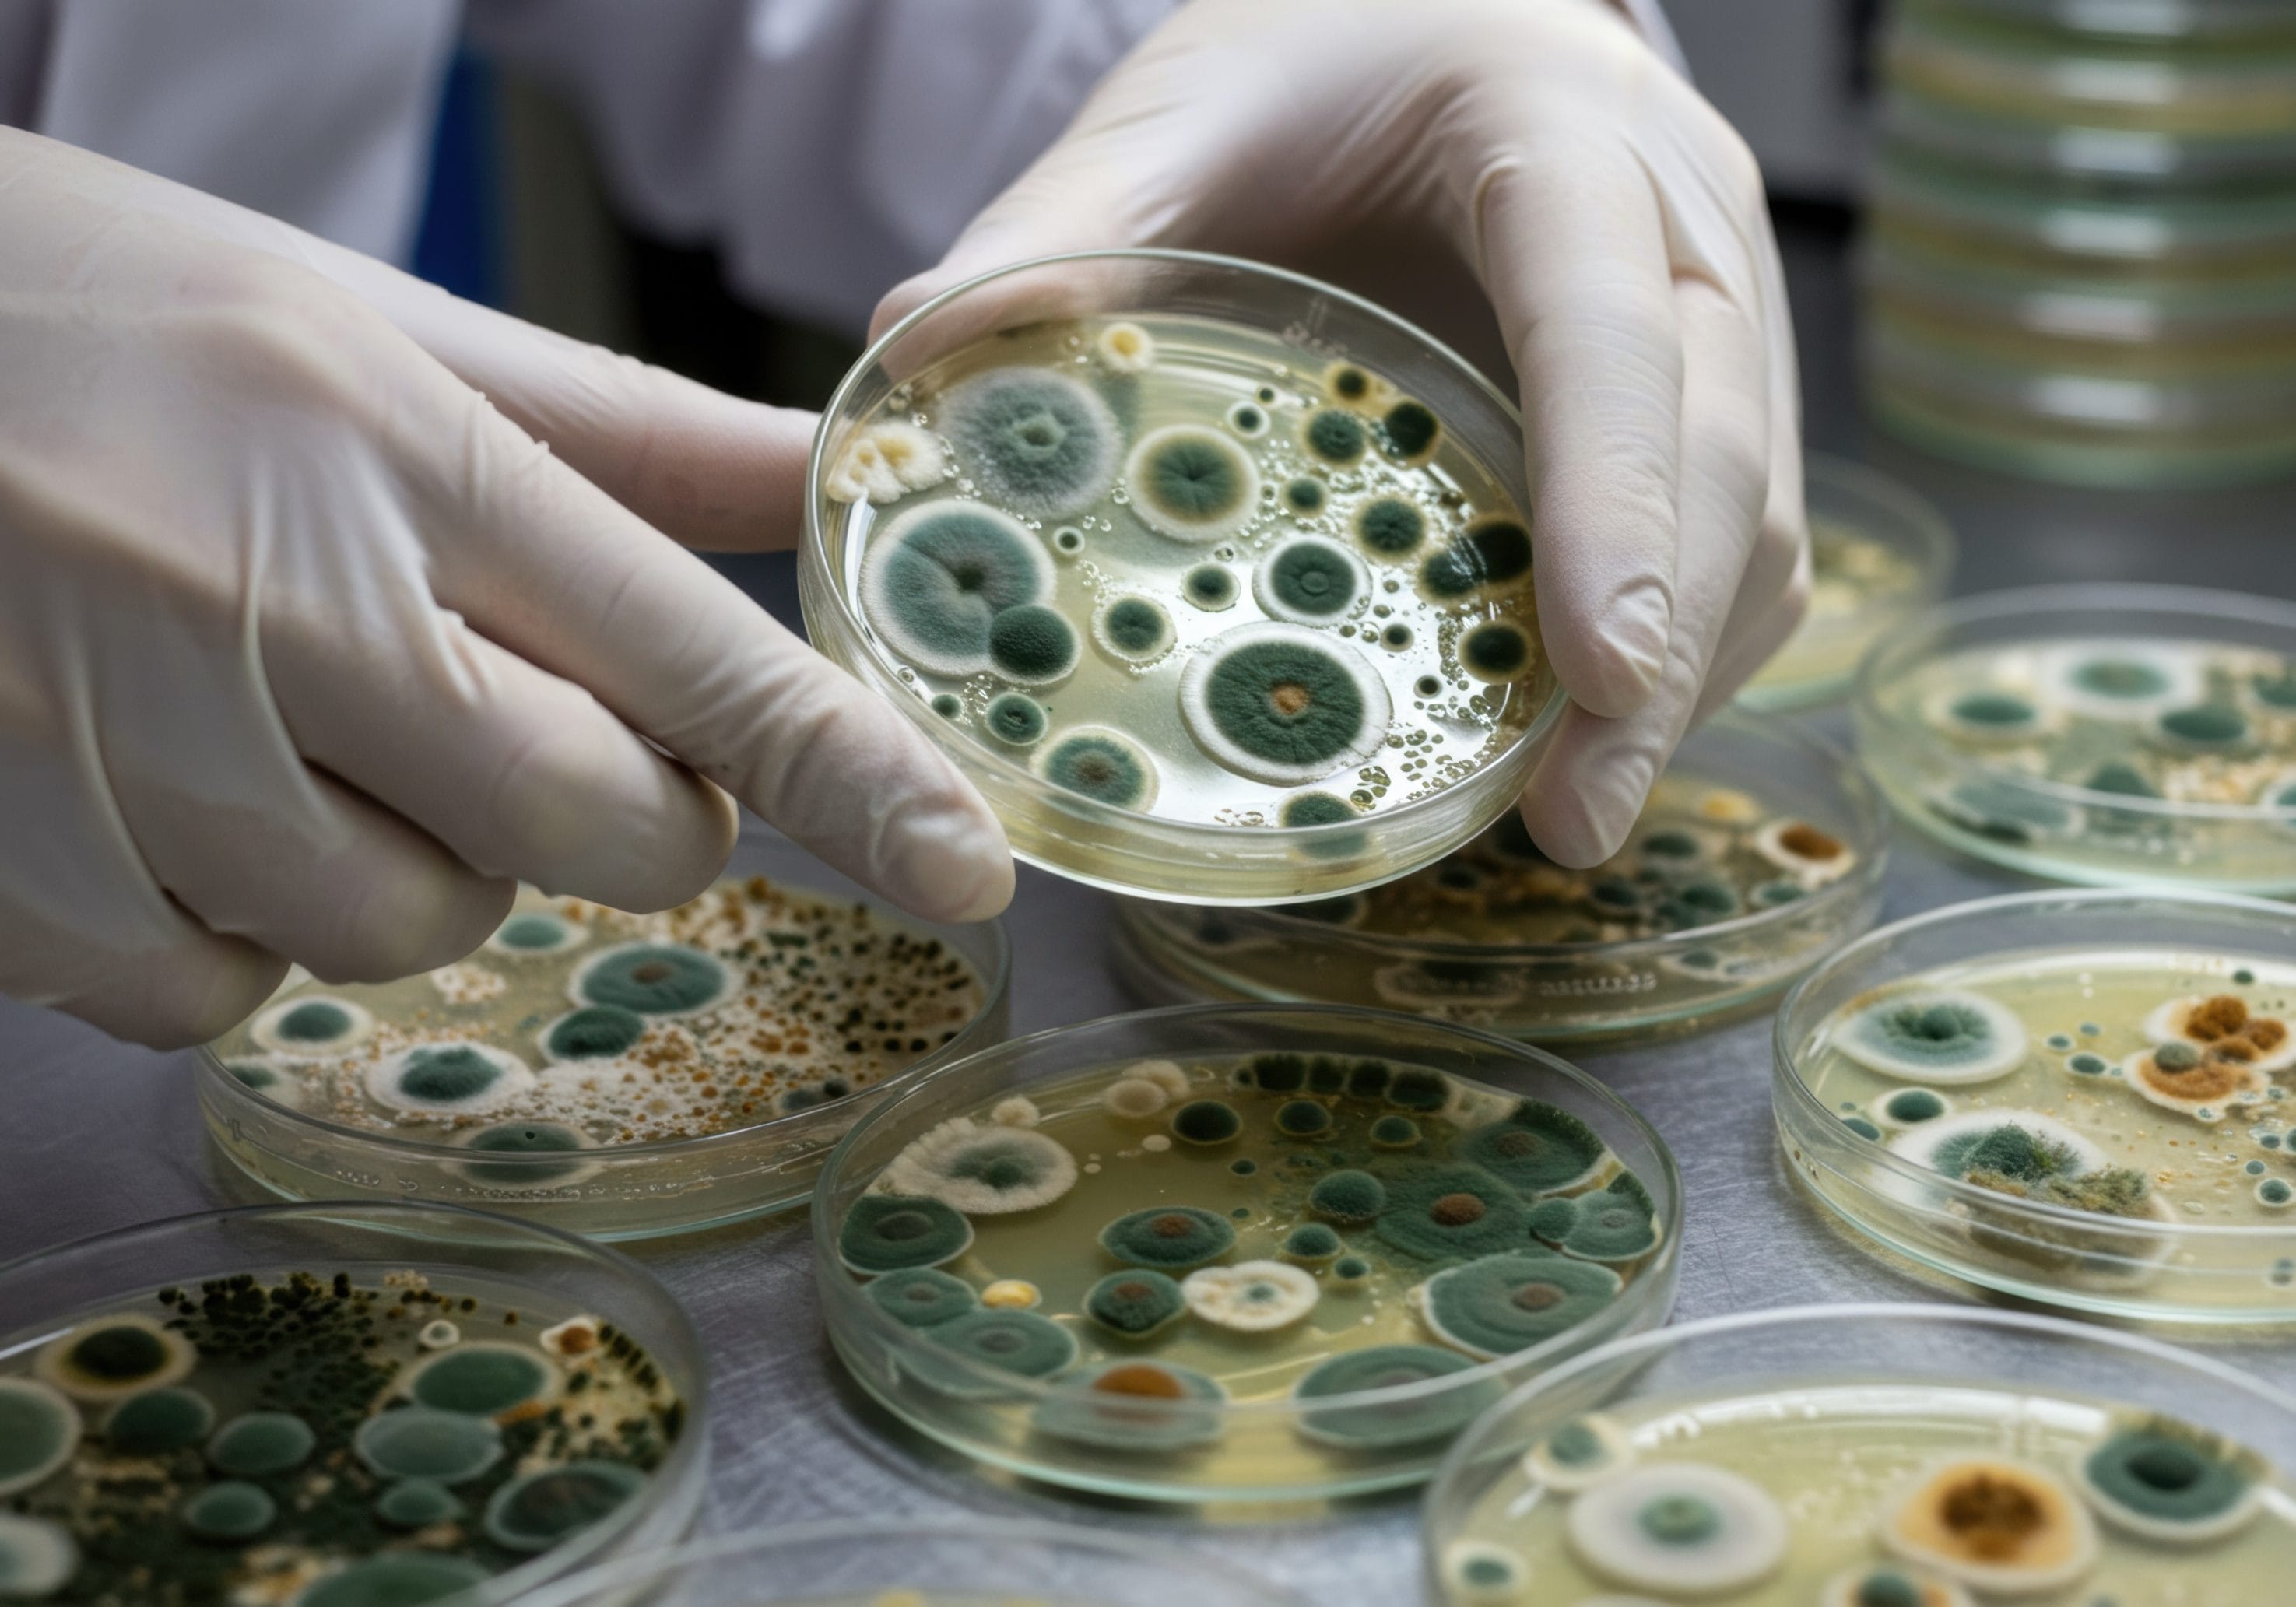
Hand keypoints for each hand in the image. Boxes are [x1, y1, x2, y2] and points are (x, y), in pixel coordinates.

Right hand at [0, 130, 1009, 1047]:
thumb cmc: (87, 316)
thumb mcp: (357, 325)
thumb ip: (609, 430)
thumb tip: (819, 473)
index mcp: (394, 447)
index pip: (694, 657)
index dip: (856, 781)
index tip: (973, 871)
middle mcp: (280, 603)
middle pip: (594, 834)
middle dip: (600, 809)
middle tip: (483, 704)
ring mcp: (128, 747)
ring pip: (408, 931)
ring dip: (386, 859)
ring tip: (260, 711)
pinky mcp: (12, 866)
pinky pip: (212, 993)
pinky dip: (215, 926)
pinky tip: (143, 784)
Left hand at [877, 0, 1807, 865]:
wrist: (1423, 22)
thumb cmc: (1312, 64)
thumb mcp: (1181, 113)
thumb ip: (1064, 226)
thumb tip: (915, 348)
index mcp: (1563, 137)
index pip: (1615, 331)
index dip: (1617, 506)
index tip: (1596, 671)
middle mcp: (1684, 227)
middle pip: (1723, 462)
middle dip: (1662, 660)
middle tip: (1572, 823)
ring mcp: (1722, 313)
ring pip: (1757, 522)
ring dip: (1677, 683)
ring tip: (1563, 814)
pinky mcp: (1716, 391)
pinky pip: (1736, 542)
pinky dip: (1672, 654)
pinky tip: (1577, 735)